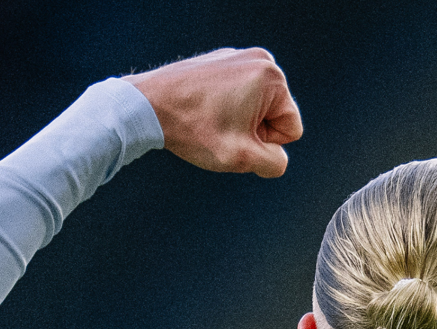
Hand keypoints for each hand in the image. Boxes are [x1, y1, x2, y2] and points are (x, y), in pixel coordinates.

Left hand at [124, 48, 302, 175]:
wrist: (146, 107)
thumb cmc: (193, 129)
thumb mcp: (242, 158)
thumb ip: (275, 164)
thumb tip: (277, 157)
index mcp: (272, 77)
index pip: (291, 129)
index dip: (265, 144)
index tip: (235, 138)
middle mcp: (259, 59)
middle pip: (274, 115)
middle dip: (252, 131)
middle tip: (220, 130)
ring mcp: (237, 57)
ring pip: (255, 107)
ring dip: (238, 121)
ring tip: (209, 120)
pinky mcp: (219, 61)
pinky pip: (236, 95)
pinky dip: (223, 107)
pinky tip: (201, 110)